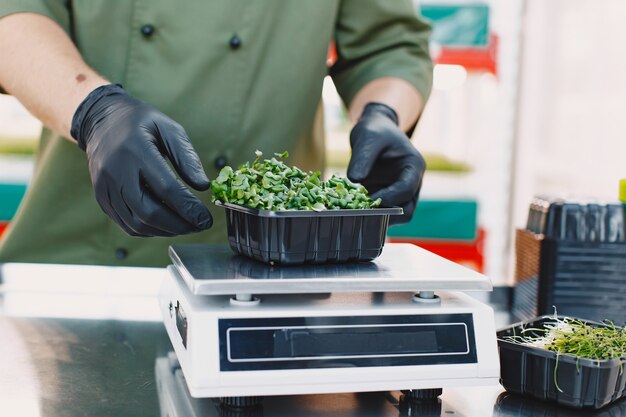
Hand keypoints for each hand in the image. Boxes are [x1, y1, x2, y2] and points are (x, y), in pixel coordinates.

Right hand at [71, 84, 211, 235]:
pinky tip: (166, 224)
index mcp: (136, 150)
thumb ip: (187, 158)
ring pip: (136, 224)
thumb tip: (203, 187)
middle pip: (148, 213)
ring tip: (186, 226)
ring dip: (166, 231)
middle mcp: (116, 172)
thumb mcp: (169, 129)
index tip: (207, 219)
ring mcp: (105, 187)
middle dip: (179, 225)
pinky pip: (126, 224)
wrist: (101, 120)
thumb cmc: (142, 123)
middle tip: (200, 226)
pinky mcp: (101, 198)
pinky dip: (150, 230)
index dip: (189, 209)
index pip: (166, 189)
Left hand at [347, 102, 425, 223]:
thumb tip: (355, 179)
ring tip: (356, 213)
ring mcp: (399, 193)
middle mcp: (411, 183)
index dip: (390, 197)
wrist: (373, 131)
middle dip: (386, 214)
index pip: (407, 189)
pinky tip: (352, 211)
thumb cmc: (375, 130)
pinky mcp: (386, 199)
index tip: (369, 199)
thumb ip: (362, 157)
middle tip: (362, 212)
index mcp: (414, 166)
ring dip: (377, 218)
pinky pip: (382, 213)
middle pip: (407, 210)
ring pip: (395, 216)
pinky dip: (369, 215)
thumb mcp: (368, 137)